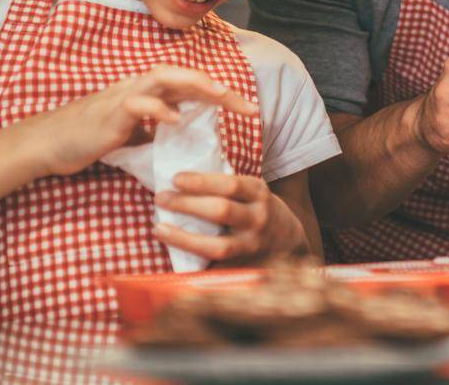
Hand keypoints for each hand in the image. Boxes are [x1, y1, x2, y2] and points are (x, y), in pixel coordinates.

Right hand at [18, 65, 258, 177]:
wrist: (49, 143)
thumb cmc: (90, 138)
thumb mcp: (132, 135)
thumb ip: (156, 132)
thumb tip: (182, 140)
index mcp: (147, 93)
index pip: (190, 86)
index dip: (220, 93)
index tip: (248, 109)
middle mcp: (139, 87)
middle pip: (185, 76)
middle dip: (218, 88)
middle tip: (246, 104)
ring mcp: (123, 96)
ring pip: (164, 78)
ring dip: (195, 85)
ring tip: (221, 96)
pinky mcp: (109, 113)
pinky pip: (137, 104)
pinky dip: (158, 109)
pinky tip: (175, 120)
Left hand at [154, 172, 305, 263]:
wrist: (289, 240)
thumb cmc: (259, 209)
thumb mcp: (253, 190)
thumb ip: (228, 185)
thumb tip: (184, 178)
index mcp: (259, 193)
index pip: (229, 185)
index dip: (201, 182)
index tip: (176, 179)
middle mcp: (258, 219)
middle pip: (221, 211)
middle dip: (187, 204)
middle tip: (161, 198)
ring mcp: (252, 246)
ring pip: (217, 246)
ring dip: (184, 238)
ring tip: (159, 228)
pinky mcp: (244, 267)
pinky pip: (216, 268)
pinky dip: (193, 265)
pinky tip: (173, 258)